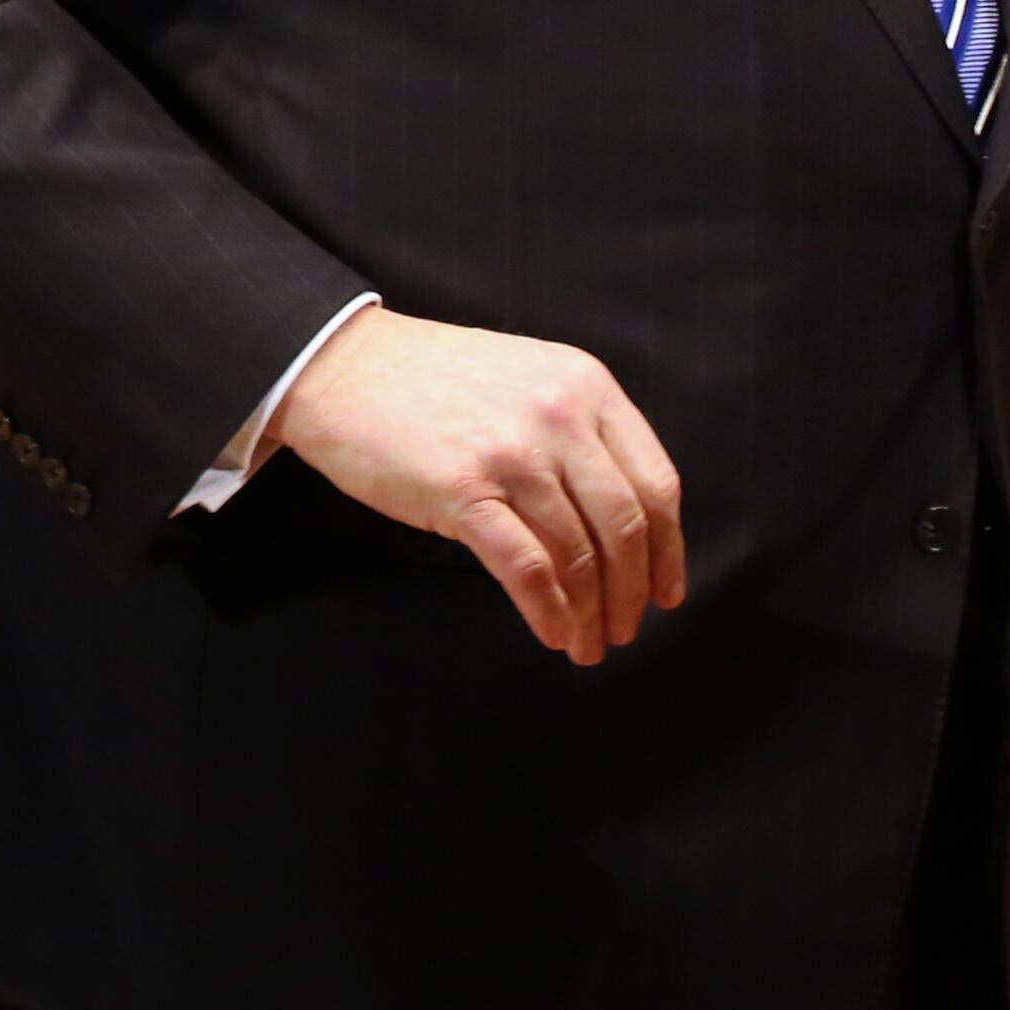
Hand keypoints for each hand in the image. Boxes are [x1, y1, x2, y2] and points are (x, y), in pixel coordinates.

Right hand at [269, 307, 685, 664]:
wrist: (340, 365)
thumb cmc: (430, 378)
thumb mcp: (526, 377)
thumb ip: (577, 430)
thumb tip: (619, 524)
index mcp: (585, 384)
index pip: (655, 483)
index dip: (668, 550)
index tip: (666, 591)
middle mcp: (559, 415)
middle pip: (624, 527)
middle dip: (631, 592)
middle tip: (623, 629)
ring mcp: (511, 453)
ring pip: (577, 555)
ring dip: (589, 614)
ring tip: (586, 644)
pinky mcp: (462, 491)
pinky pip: (526, 569)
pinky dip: (547, 612)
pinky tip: (551, 632)